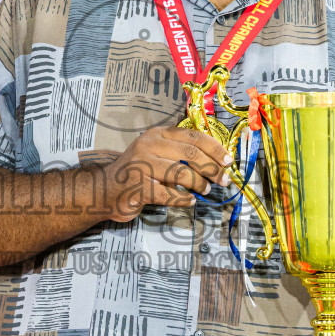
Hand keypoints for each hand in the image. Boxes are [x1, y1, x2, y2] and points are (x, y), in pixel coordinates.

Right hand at [99, 127, 232, 222]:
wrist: (105, 190)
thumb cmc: (138, 173)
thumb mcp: (158, 154)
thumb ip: (181, 153)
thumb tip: (217, 162)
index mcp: (157, 134)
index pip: (193, 136)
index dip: (214, 149)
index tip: (228, 161)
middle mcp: (148, 145)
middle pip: (190, 153)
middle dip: (212, 168)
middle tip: (222, 180)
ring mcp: (141, 165)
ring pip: (181, 173)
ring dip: (199, 184)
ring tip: (204, 191)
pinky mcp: (137, 186)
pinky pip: (168, 194)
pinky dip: (183, 199)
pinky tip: (189, 201)